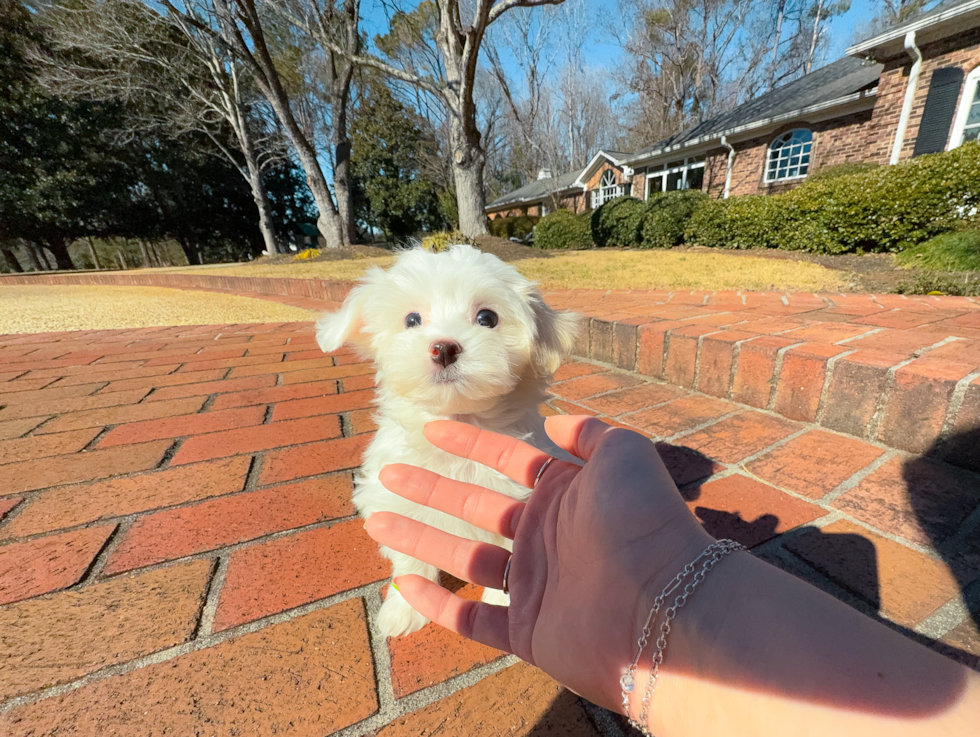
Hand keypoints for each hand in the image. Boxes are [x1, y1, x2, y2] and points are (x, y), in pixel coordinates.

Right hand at [364, 415, 714, 711]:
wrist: (665, 607)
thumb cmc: (643, 522)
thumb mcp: (624, 453)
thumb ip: (590, 432)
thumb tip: (555, 423)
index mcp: (565, 494)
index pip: (507, 461)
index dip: (470, 444)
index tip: (433, 428)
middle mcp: (546, 536)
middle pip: (473, 506)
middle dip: (430, 489)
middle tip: (388, 475)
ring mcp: (534, 585)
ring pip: (463, 558)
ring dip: (419, 540)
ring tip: (374, 522)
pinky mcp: (527, 631)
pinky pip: (472, 619)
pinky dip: (438, 606)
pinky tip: (403, 586)